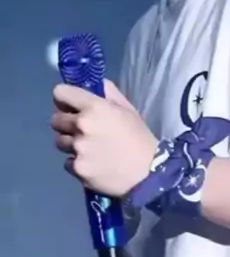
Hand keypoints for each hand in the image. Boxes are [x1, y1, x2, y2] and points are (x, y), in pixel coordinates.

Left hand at [51, 80, 157, 196]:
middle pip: (55, 119)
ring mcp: (77, 149)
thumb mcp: (127, 109)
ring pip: (59, 142)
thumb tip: (97, 85)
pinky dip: (76, 162)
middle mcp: (81, 126)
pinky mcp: (77, 169)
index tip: (70, 105)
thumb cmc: (138, 136)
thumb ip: (109, 93)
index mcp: (94, 107)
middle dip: (66, 122)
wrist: (147, 171)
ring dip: (70, 143)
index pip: (60, 93)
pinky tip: (91, 163)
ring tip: (87, 148)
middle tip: (80, 129)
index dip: (64, 99)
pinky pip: (67, 162)